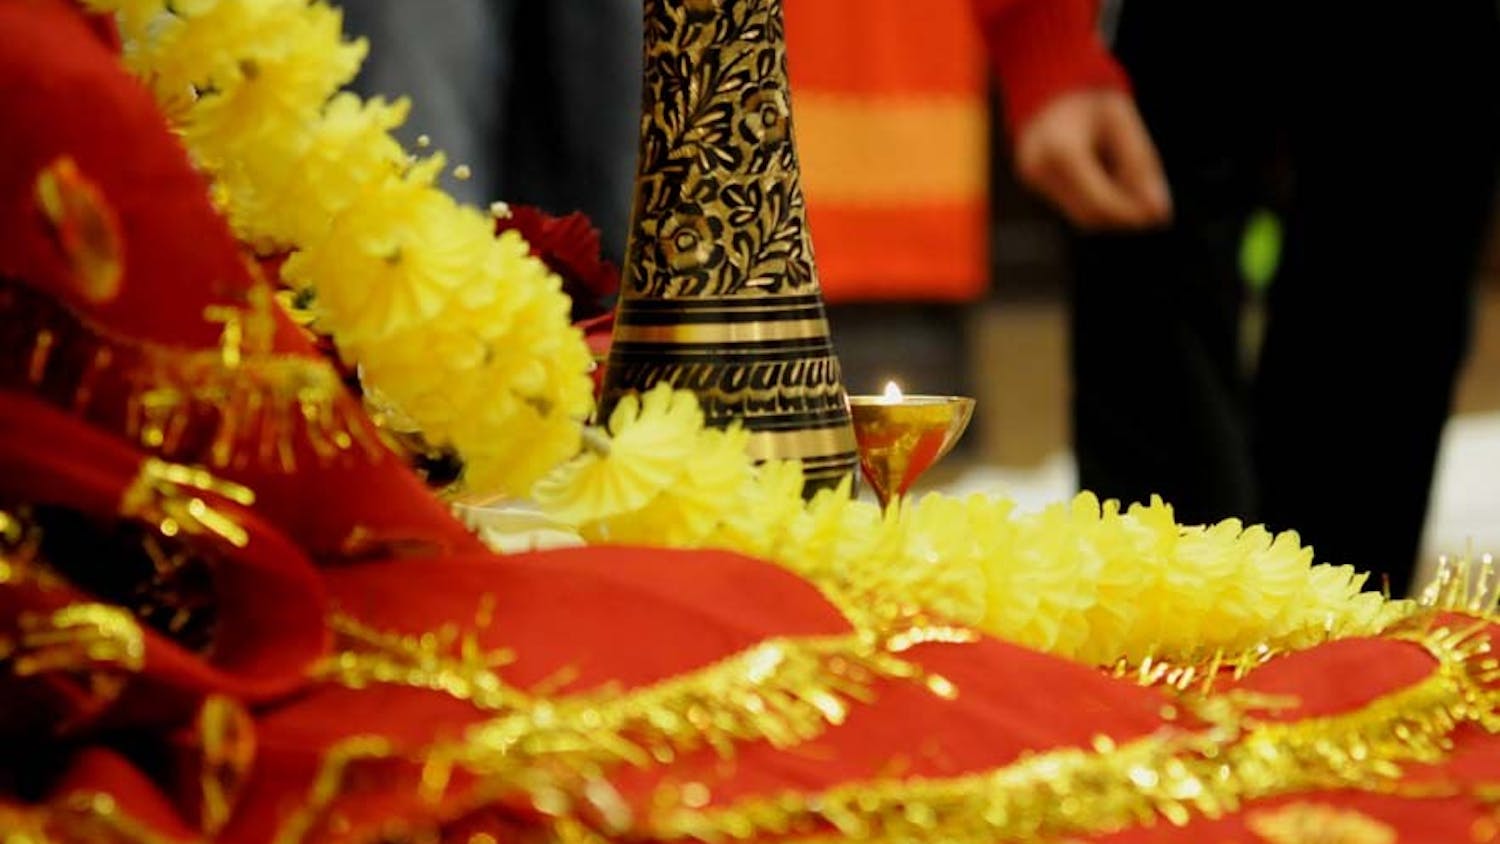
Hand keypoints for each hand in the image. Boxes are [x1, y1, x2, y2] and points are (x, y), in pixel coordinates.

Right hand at [1014, 90, 1172, 229]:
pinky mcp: (1033, 182)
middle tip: (1154, 209)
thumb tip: (1159, 210)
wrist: (1047, 79)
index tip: (1160, 215)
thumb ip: (1141, 165)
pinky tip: (1111, 178)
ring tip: (1134, 187)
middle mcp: (1041, 170)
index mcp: (1063, 153)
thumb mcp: (1122, 123)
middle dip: (1124, 217)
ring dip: (1112, 210)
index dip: (1132, 215)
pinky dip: (1097, 200)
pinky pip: (1071, 204)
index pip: (1101, 204)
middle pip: (1089, 215)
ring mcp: (1033, 179)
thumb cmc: (1088, 98)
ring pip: (1080, 214)